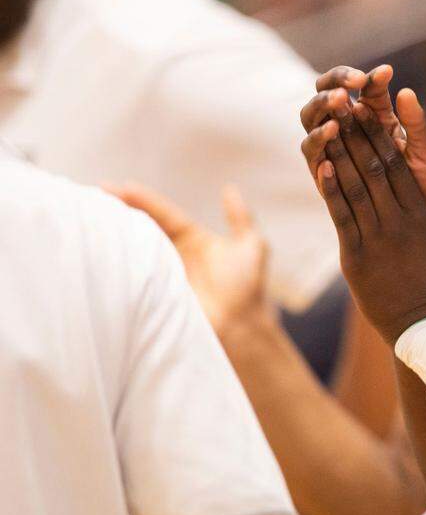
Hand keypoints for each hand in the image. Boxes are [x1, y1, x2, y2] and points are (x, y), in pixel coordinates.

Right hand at [107, 183, 270, 333]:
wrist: (241, 328)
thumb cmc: (248, 288)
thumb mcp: (252, 246)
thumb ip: (240, 218)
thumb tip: (228, 189)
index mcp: (191, 239)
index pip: (161, 214)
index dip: (141, 200)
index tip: (118, 187)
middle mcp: (172, 255)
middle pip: (140, 229)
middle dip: (117, 212)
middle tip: (91, 197)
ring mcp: (159, 276)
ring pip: (131, 251)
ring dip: (110, 237)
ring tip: (85, 219)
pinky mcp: (151, 297)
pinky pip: (130, 279)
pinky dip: (114, 267)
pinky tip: (94, 253)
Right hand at [300, 65, 425, 213]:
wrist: (417, 221)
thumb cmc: (424, 184)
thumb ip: (417, 122)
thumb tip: (405, 90)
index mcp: (375, 116)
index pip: (362, 87)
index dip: (368, 76)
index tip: (386, 73)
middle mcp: (347, 128)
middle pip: (325, 94)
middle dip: (335, 83)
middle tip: (352, 85)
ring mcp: (332, 150)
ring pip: (311, 119)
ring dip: (322, 107)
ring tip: (339, 103)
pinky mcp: (323, 175)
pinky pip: (312, 154)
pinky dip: (318, 140)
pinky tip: (331, 132)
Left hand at [312, 98, 425, 344]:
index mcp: (422, 215)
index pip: (399, 167)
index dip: (383, 137)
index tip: (371, 112)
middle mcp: (398, 222)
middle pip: (374, 169)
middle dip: (357, 135)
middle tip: (343, 105)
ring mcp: (375, 239)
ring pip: (355, 188)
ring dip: (339, 154)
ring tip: (327, 126)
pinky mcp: (356, 257)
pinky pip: (341, 217)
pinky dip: (330, 190)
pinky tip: (320, 166)